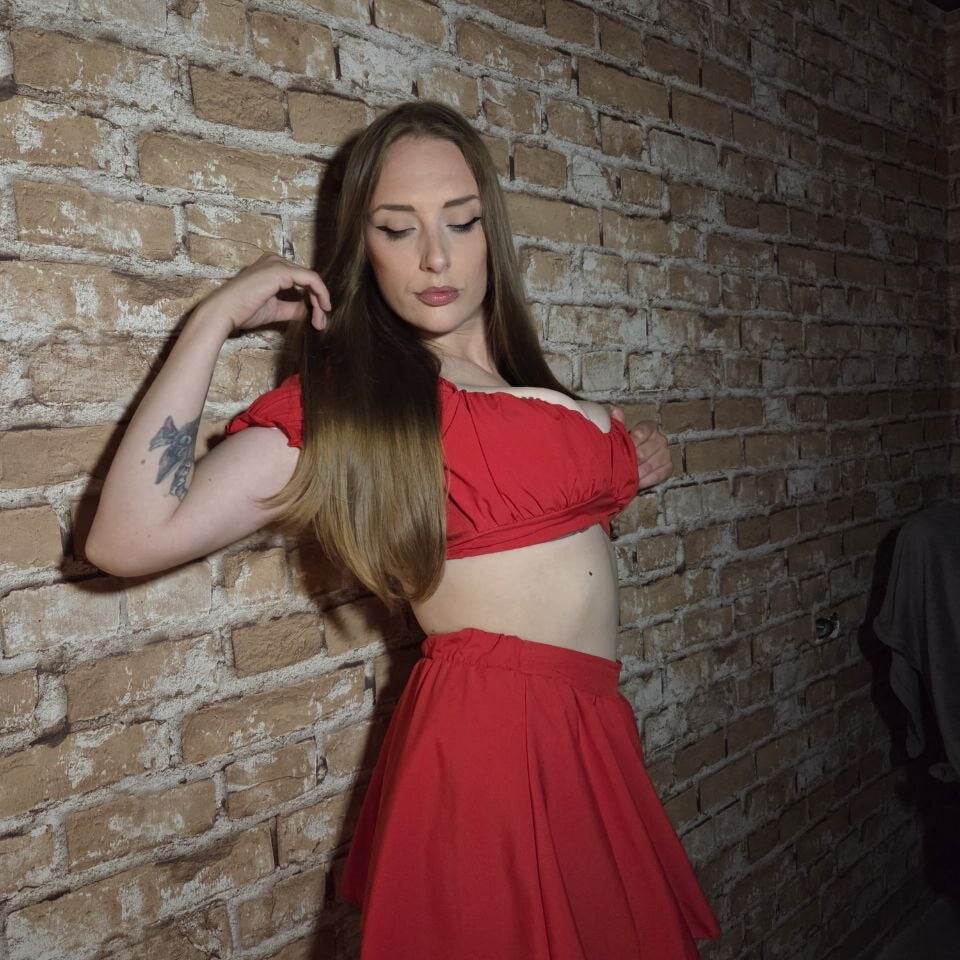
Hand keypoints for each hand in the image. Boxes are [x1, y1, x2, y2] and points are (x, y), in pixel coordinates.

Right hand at [197, 252, 331, 332]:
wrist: (225, 311)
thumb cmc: (243, 310)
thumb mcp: (275, 309)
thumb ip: (293, 307)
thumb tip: (310, 311)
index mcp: (273, 268)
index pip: (302, 281)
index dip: (314, 300)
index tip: (318, 320)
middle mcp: (276, 260)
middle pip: (308, 280)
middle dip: (319, 302)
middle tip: (321, 323)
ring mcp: (278, 263)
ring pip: (312, 280)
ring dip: (320, 301)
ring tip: (320, 320)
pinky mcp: (281, 270)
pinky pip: (311, 279)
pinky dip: (320, 294)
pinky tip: (323, 308)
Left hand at [610, 407, 671, 489]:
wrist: (636, 461)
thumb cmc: (628, 447)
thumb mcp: (622, 435)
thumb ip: (619, 423)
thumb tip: (615, 410)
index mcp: (649, 428)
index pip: (642, 432)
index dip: (631, 441)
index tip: (622, 448)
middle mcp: (660, 439)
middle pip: (644, 452)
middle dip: (630, 461)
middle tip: (619, 468)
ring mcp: (666, 454)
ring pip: (649, 465)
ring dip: (636, 473)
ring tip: (625, 477)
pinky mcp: (668, 467)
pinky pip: (657, 475)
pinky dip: (645, 480)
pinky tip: (636, 482)